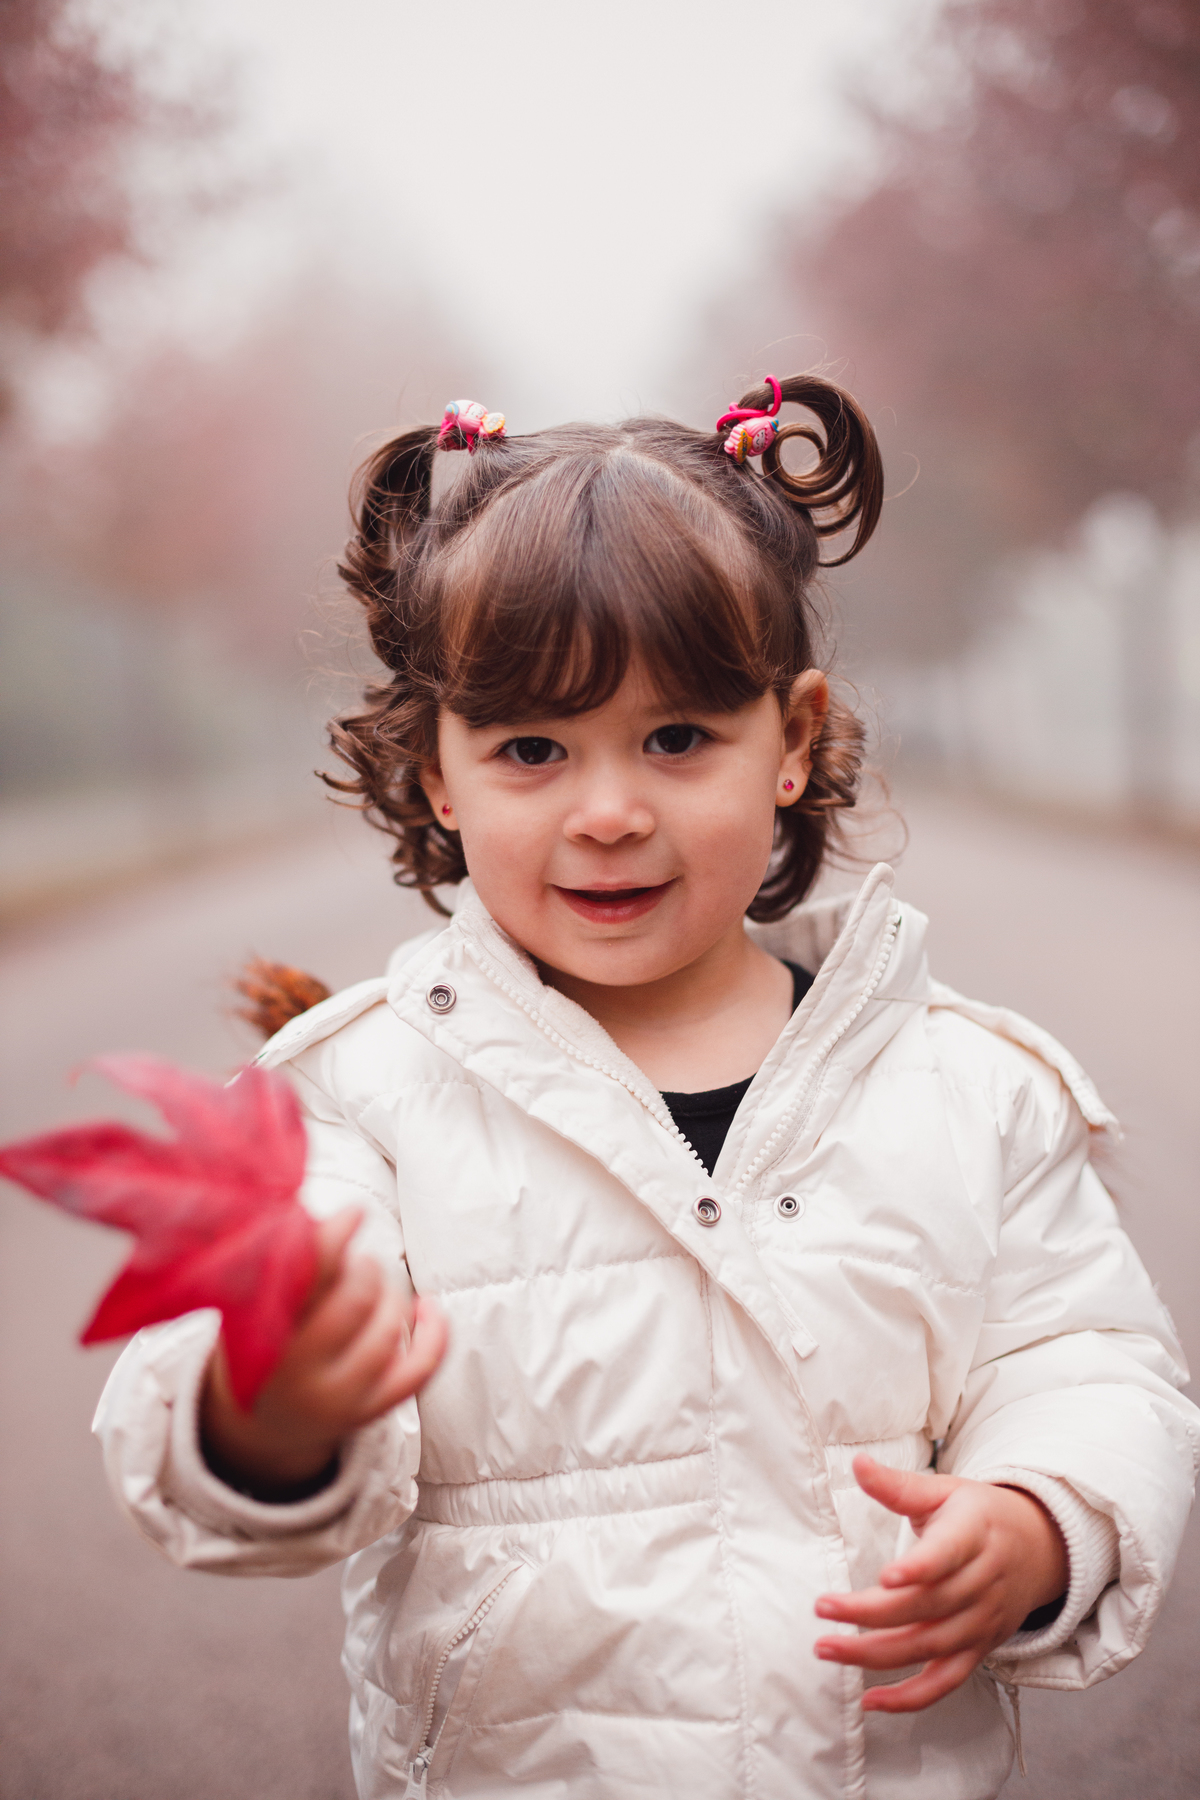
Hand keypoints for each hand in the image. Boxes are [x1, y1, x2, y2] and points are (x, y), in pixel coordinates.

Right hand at [200, 1207, 447, 1494]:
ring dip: (391, 1296)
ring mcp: (336, 1398)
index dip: (335, 1239)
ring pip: (387, 1332)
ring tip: (373, 1287)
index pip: (306, 1280)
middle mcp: (296, 1374)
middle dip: (365, 1270)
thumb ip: (284, 1268)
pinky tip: (427, 1307)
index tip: (353, 1213)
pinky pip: (418, 1371)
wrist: (263, 1425)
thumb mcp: (253, 1309)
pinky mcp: (370, 1411)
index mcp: (260, 1340)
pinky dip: (435, 1334)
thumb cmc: (262, 1345)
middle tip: (358, 1263)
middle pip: (354, 1302)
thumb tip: (327, 1218)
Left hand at [814, 1454, 1067, 1712]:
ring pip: (929, 1647)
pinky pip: (946, 1683)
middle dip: (871, 1612)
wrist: (1039, 1549)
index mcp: (973, 1534)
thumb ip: (898, 1486)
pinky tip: (870, 1703)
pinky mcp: (978, 1650)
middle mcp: (981, 1583)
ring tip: (827, 1648)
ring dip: (876, 1654)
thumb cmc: (979, 1515)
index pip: (948, 1554)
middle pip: (926, 1606)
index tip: (885, 1577)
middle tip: (822, 1608)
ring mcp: (981, 1622)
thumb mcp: (945, 1490)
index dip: (920, 1568)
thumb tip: (856, 1464)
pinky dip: (910, 1699)